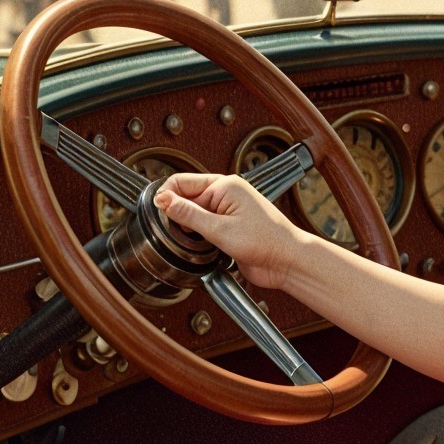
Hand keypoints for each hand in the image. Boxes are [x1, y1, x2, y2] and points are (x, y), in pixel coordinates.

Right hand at [154, 173, 311, 291]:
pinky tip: (202, 246)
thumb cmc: (266, 241)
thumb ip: (188, 215)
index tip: (157, 213)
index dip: (166, 196)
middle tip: (178, 232)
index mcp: (224, 185)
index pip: (182, 182)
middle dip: (177, 214)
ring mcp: (227, 211)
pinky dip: (198, 237)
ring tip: (194, 241)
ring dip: (188, 228)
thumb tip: (163, 200)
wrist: (287, 261)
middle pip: (186, 198)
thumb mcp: (220, 229)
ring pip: (193, 215)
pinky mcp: (228, 227)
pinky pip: (204, 227)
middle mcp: (225, 195)